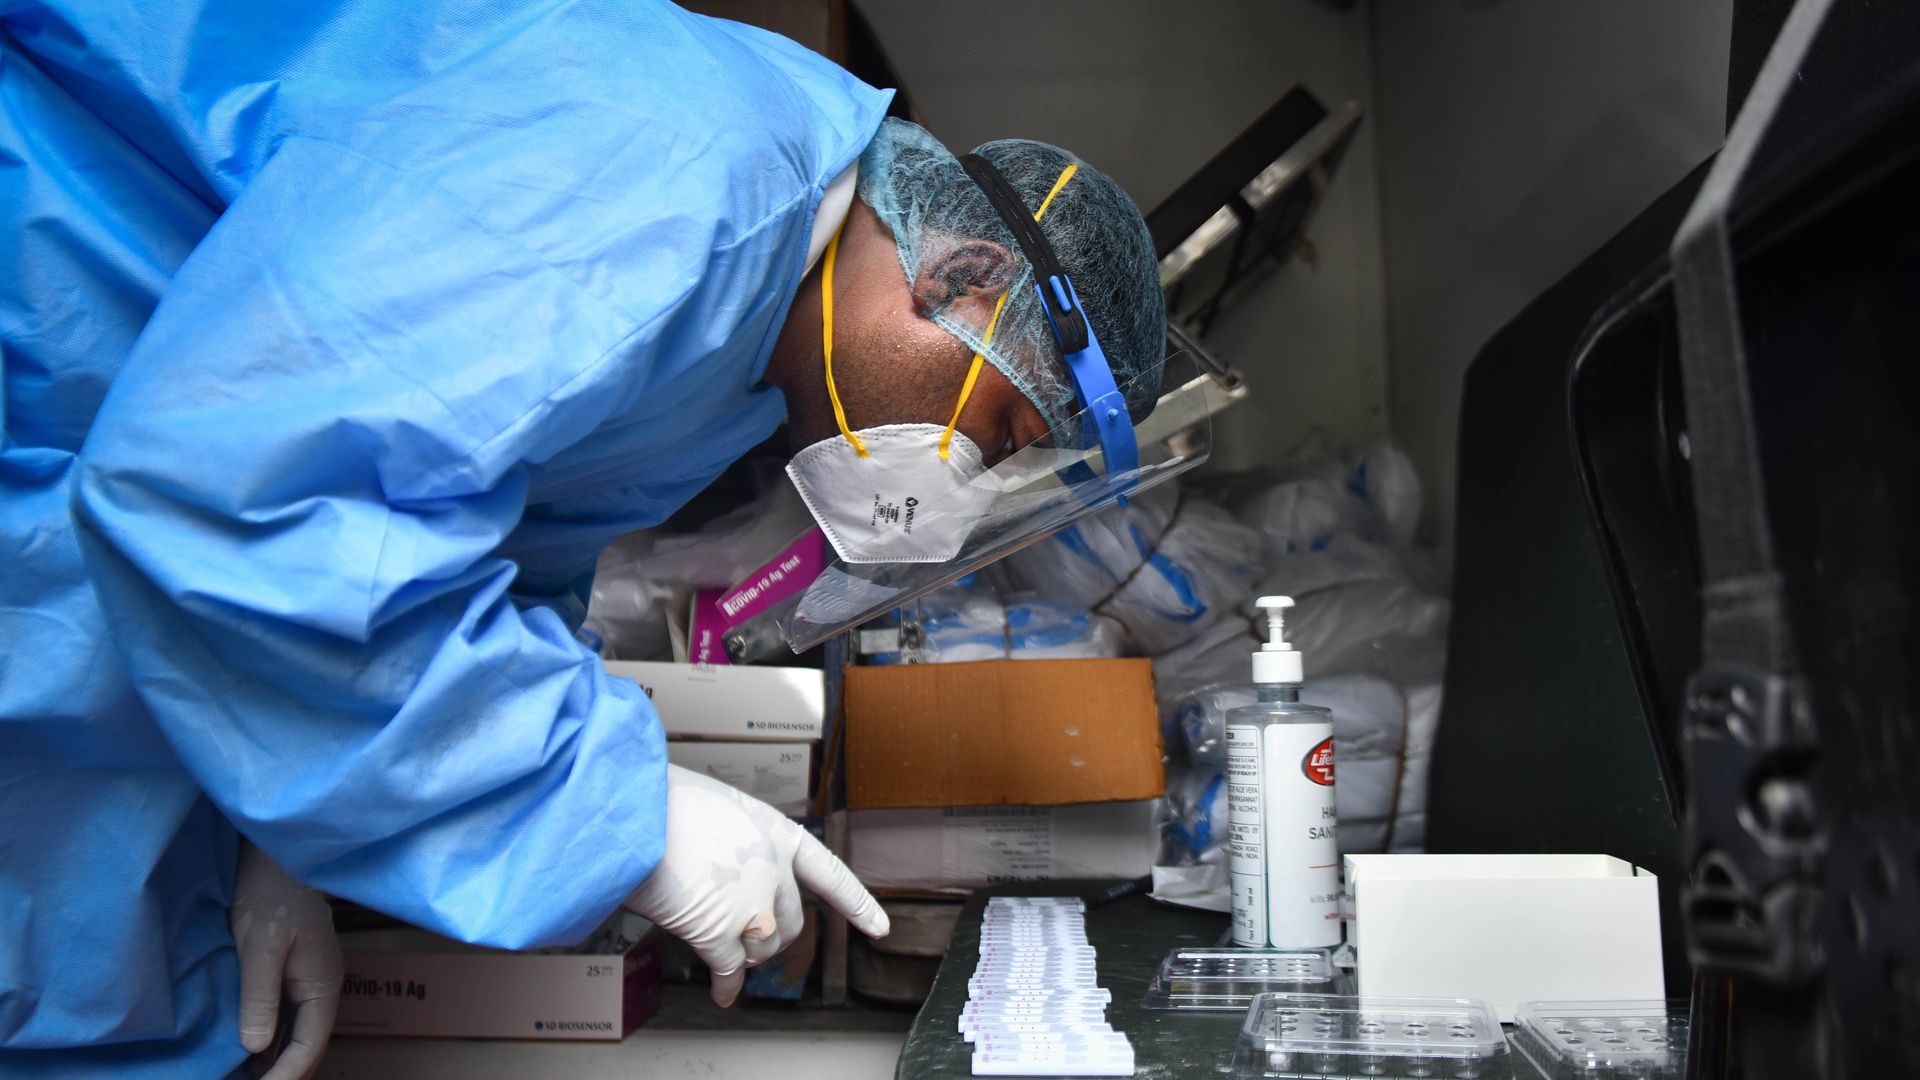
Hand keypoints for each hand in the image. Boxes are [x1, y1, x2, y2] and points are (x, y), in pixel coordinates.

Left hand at [231, 841, 342, 1079]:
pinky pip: (286, 1019)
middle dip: (286, 1075)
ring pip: (298, 1035)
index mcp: (322, 983)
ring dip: (276, 1061)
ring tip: (245, 1077)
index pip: (310, 1046)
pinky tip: (246, 1052)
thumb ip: (259, 996)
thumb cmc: (270, 894)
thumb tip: (253, 1048)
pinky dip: (270, 1041)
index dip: (286, 1077)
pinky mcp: (291, 973)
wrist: (274, 855)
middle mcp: (321, 987)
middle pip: (310, 1046)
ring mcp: (308, 981)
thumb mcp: (261, 945)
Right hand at [623, 765, 888, 1005]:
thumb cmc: (665, 801)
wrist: (633, 809)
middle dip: (770, 936)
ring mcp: (751, 903)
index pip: (830, 875)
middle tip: (742, 934)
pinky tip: (722, 993)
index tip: (878, 928)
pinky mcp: (719, 931)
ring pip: (763, 950)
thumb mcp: (721, 810)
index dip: (857, 904)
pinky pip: (730, 969)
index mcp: (779, 833)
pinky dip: (726, 985)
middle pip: (791, 923)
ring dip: (743, 953)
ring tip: (713, 939)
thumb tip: (730, 881)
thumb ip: (740, 846)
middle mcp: (774, 870)